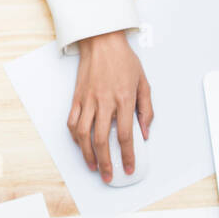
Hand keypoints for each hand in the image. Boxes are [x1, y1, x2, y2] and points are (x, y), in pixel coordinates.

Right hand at [68, 30, 154, 183]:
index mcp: (124, 99)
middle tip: (108, 176)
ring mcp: (88, 100)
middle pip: (103, 140)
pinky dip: (75, 137)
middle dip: (105, 163)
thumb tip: (145, 133)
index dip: (128, 155)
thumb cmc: (123, 60)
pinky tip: (80, 144)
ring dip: (87, 154)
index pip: (126, 135)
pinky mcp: (77, 97)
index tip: (128, 167)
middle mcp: (105, 102)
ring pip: (83, 134)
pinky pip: (72, 121)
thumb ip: (146, 110)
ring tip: (93, 166)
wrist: (102, 41)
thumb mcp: (144, 83)